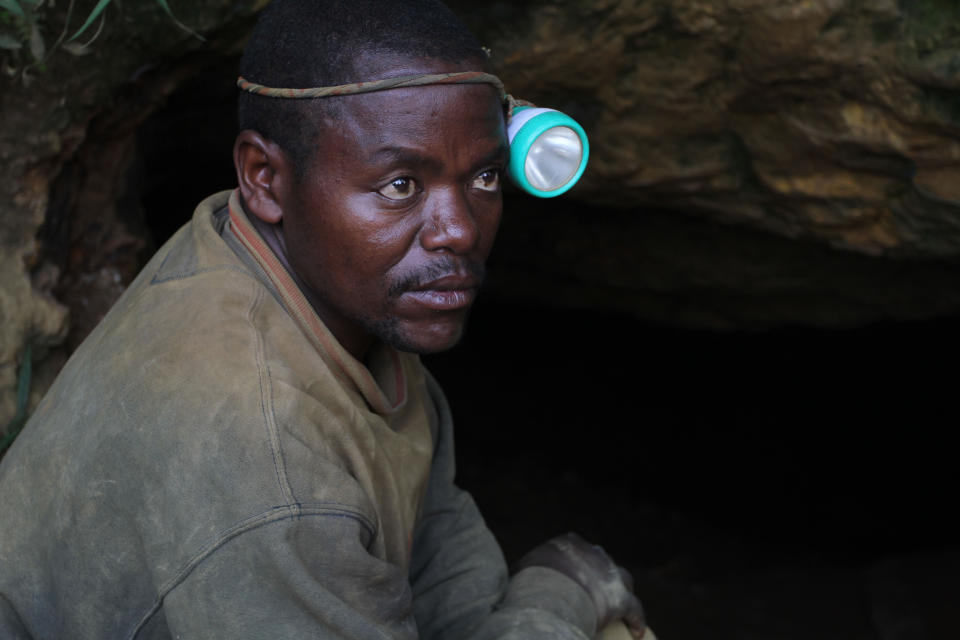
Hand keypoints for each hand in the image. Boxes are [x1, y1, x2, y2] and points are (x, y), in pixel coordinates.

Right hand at [513, 532, 645, 636]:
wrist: (550, 595)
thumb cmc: (530, 583)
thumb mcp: (521, 571)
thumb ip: (523, 572)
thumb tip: (514, 582)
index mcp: (568, 542)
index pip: (575, 546)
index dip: (575, 561)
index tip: (571, 573)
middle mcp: (593, 553)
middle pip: (601, 560)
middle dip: (599, 572)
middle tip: (593, 587)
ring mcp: (609, 574)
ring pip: (622, 579)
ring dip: (620, 589)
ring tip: (616, 603)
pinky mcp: (621, 598)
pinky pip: (634, 609)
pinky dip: (636, 619)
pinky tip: (637, 631)